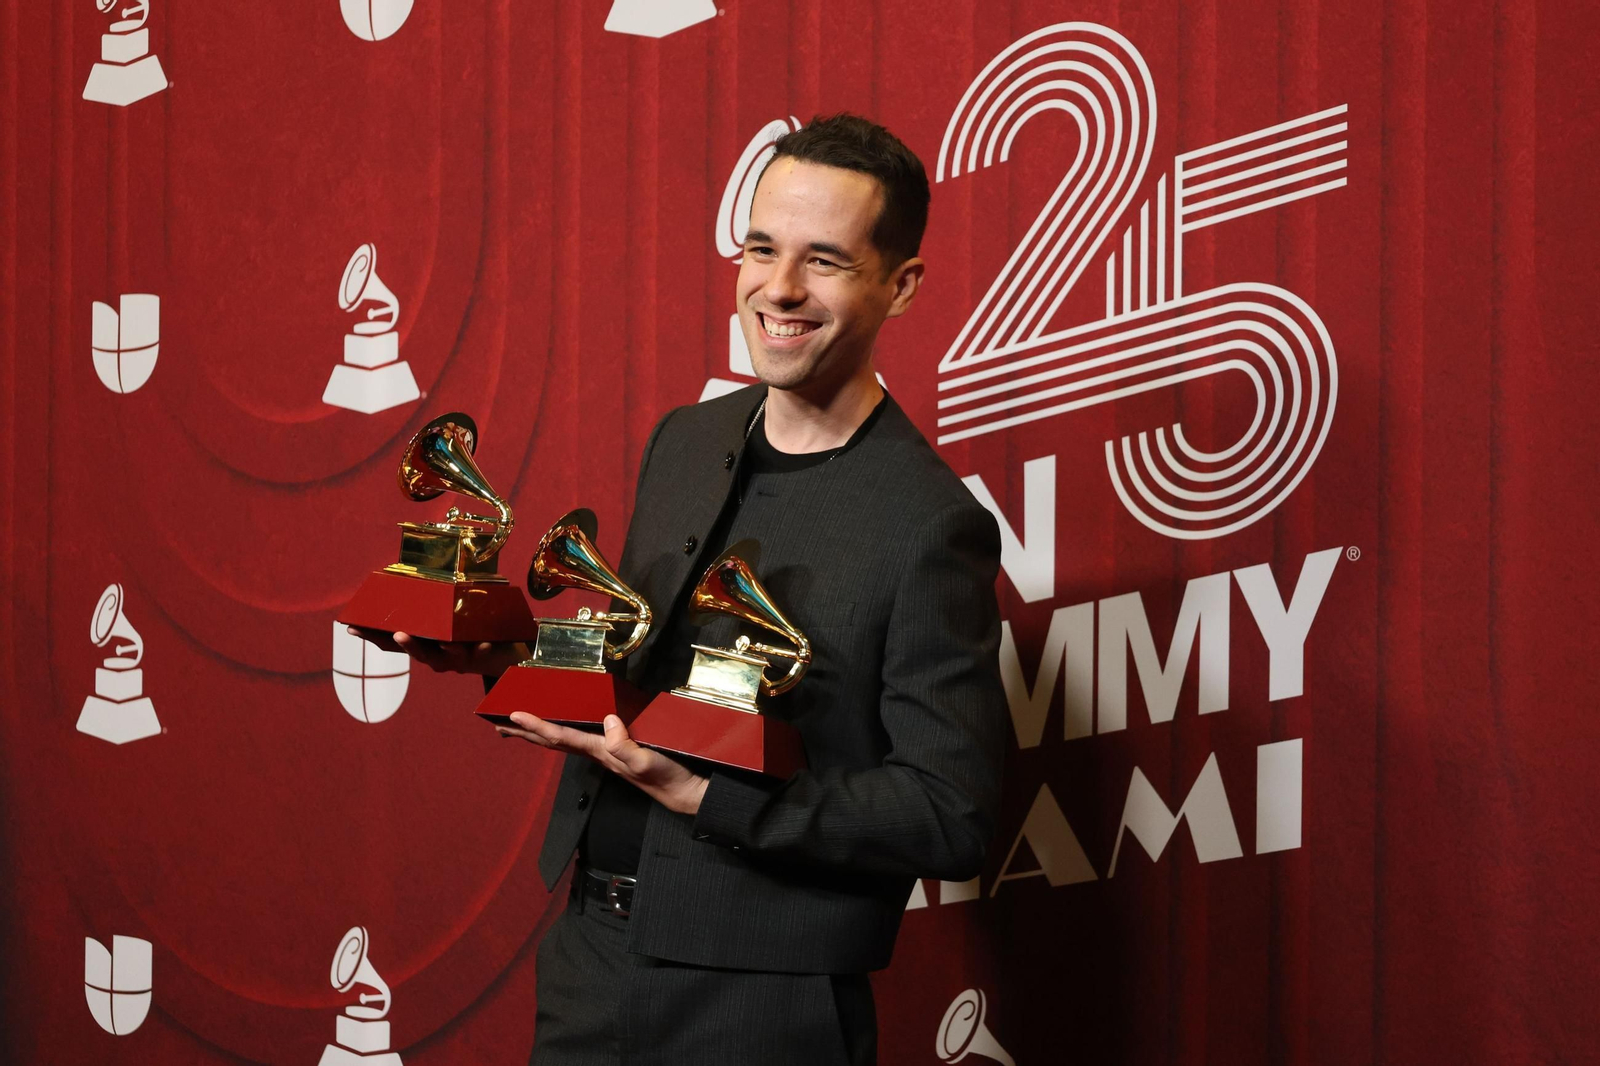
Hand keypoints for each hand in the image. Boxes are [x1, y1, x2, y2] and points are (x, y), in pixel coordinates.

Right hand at [345, 626, 528, 676]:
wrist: (502, 657)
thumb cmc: (466, 636)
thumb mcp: (444, 623)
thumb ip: (428, 609)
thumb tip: (408, 580)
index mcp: (425, 646)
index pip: (394, 645)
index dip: (372, 637)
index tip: (351, 627)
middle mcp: (438, 657)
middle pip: (420, 655)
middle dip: (409, 645)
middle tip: (397, 634)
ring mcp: (460, 660)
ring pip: (449, 657)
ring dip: (446, 650)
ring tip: (445, 642)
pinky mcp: (482, 658)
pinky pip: (482, 655)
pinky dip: (483, 649)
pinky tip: (485, 643)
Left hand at [496, 712, 709, 815]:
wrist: (686, 792)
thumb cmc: (668, 777)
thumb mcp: (648, 760)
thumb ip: (625, 745)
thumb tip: (607, 721)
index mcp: (602, 752)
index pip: (562, 736)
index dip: (537, 725)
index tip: (514, 714)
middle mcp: (599, 753)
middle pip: (553, 741)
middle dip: (526, 733)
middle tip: (498, 724)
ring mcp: (607, 754)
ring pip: (564, 741)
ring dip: (539, 734)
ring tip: (519, 727)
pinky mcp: (618, 752)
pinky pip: (581, 738)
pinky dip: (563, 732)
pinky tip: (564, 730)